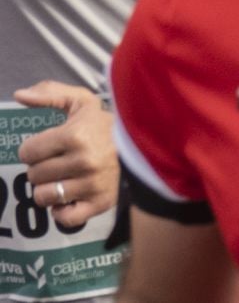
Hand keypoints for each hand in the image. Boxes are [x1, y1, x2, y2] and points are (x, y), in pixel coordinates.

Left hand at [14, 82, 117, 230]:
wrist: (145, 143)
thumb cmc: (106, 123)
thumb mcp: (81, 102)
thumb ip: (50, 94)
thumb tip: (18, 95)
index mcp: (75, 136)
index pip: (27, 152)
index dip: (34, 149)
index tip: (50, 146)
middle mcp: (83, 162)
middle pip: (33, 175)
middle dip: (42, 168)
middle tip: (59, 161)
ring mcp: (92, 185)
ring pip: (44, 197)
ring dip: (49, 189)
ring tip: (63, 179)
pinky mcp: (100, 203)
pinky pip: (64, 218)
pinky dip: (62, 210)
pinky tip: (70, 198)